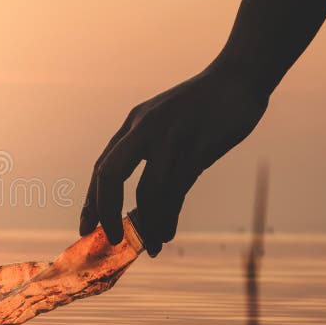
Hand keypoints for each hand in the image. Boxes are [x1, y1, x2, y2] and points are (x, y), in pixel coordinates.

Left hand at [79, 66, 268, 255]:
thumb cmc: (201, 106)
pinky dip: (169, 216)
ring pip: (149, 190)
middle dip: (106, 211)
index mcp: (133, 124)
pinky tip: (165, 234)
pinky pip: (178, 190)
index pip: (101, 167)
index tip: (86, 227)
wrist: (239, 78)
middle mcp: (145, 129)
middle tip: (111, 239)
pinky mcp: (199, 147)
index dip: (91, 201)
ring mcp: (171, 137)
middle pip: (111, 175)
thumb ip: (147, 151)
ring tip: (150, 245)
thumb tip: (139, 198)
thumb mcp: (164, 122)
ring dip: (147, 224)